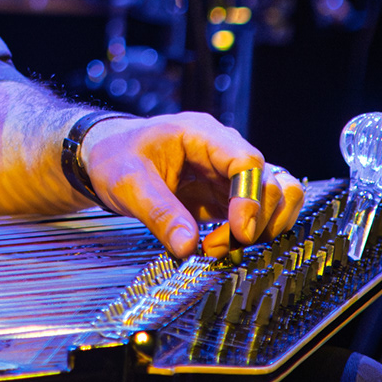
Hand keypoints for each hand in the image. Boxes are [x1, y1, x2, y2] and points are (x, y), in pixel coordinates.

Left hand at [78, 112, 304, 258]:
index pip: (246, 160)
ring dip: (263, 227)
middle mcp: (222, 150)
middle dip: (254, 221)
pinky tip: (224, 245)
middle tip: (217, 247)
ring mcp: (228, 173)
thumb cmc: (115, 157)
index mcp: (201, 134)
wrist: (104, 157)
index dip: (251, 197)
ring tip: (223, 247)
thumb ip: (159, 213)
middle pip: (269, 181)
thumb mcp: (127, 183)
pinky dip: (254, 233)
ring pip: (276, 196)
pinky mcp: (226, 195)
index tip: (241, 232)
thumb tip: (188, 247)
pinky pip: (260, 212)